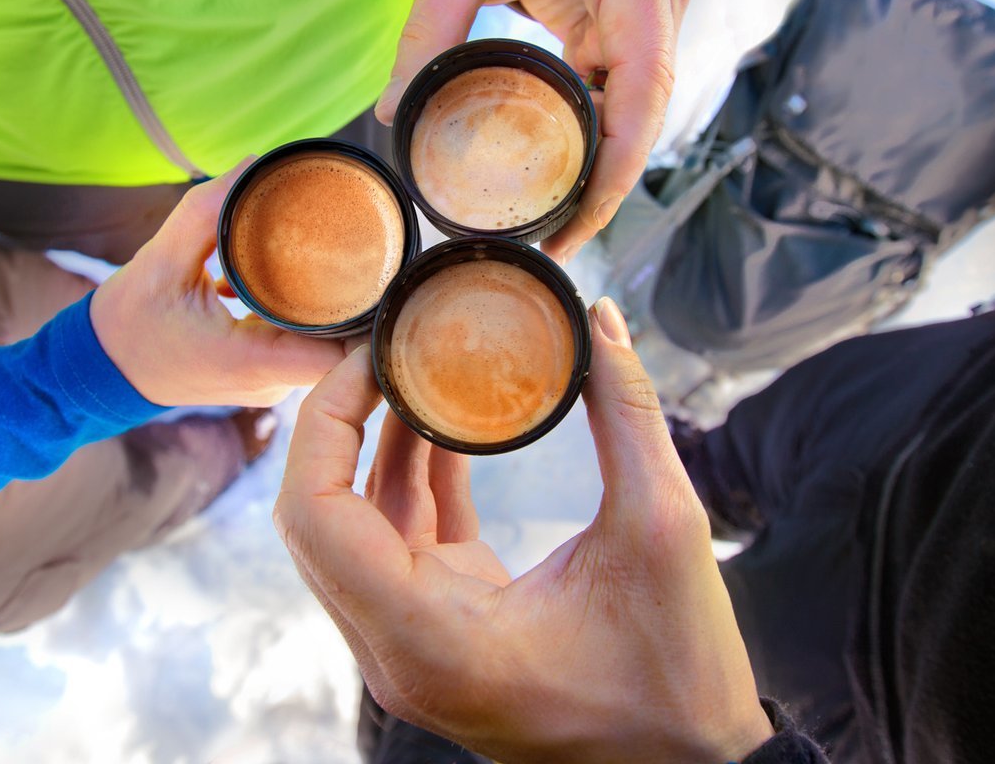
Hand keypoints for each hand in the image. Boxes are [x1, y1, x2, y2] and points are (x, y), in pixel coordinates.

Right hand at [90, 162, 346, 406]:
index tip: (380, 275)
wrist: (98, 368)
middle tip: (366, 248)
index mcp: (251, 362)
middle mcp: (268, 382)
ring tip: (337, 256)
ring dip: (329, 305)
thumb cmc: (126, 322)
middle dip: (355, 299)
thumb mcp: (159, 261)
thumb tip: (252, 165)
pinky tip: (295, 278)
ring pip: (321, 345)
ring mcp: (266, 383)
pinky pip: (299, 344)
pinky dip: (302, 312)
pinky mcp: (260, 374)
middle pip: (340, 345)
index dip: (369, 321)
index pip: (341, 356)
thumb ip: (205, 212)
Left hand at [275, 298, 772, 763]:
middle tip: (384, 345)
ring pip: (359, 524)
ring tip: (415, 360)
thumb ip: (626, 415)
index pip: (315, 517)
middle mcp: (399, 649)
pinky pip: (404, 536)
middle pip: (318, 518)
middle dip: (340, 421)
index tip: (372, 356)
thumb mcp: (664, 529)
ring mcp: (416, 641)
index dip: (325, 422)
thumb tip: (600, 319)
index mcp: (427, 639)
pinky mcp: (445, 626)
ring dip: (380, 440)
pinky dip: (415, 473)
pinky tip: (442, 411)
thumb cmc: (679, 675)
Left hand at [376, 0, 693, 262]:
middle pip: (650, 107)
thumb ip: (431, 26)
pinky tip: (564, 179)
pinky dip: (598, 140)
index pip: (646, 76)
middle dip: (611, 181)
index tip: (586, 213)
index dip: (622, 156)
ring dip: (606, 168)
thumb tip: (395, 113)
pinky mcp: (640, 30)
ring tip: (559, 226)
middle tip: (561, 240)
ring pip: (643, 110)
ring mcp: (658, 11)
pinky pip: (627, 97)